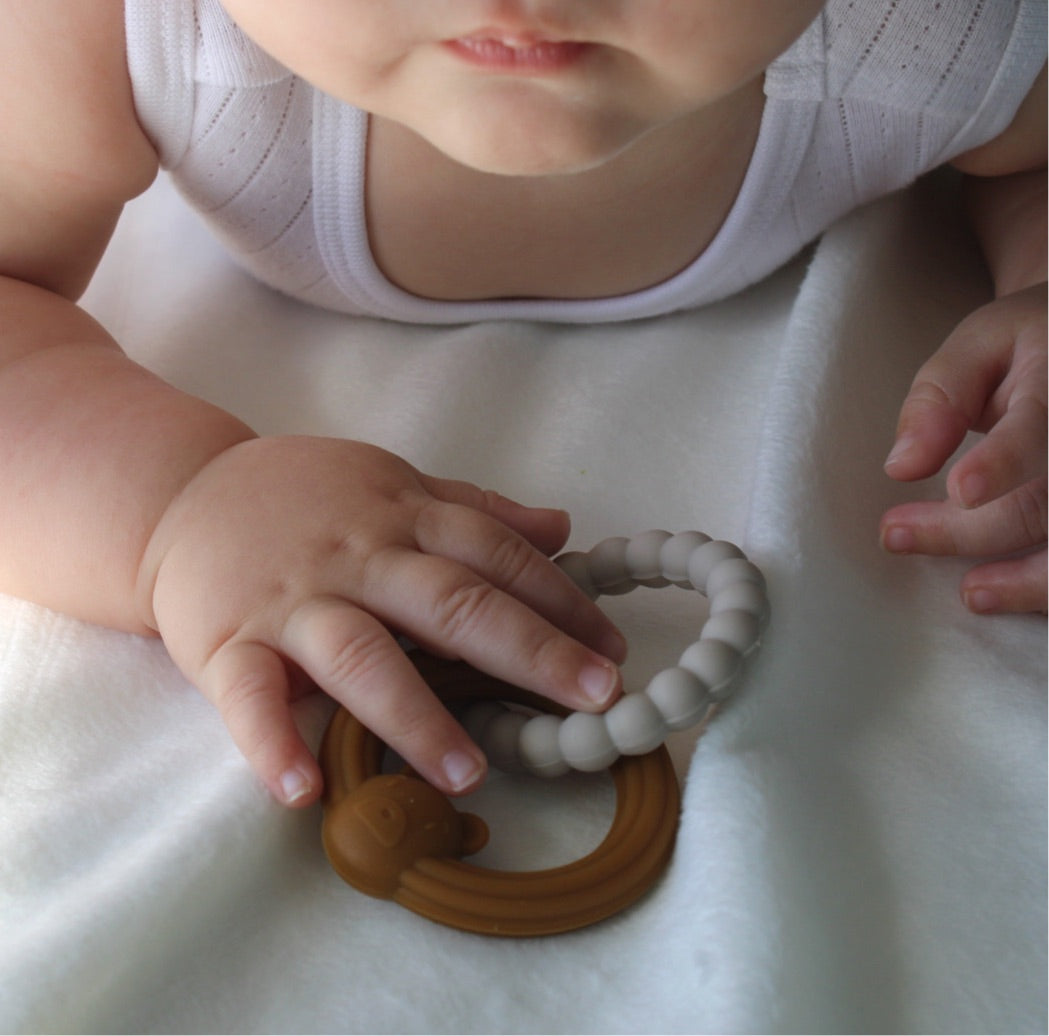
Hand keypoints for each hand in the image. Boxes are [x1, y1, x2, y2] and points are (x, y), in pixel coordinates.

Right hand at [137, 436, 626, 805]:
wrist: (181, 494)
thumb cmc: (305, 496)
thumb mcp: (393, 483)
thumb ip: (475, 508)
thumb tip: (562, 526)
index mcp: (403, 516)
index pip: (496, 555)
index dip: (560, 600)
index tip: (613, 648)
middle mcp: (358, 558)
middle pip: (451, 602)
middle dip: (527, 651)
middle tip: (594, 699)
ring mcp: (293, 602)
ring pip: (362, 656)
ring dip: (417, 715)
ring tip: (469, 774)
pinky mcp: (227, 642)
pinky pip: (248, 697)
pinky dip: (271, 743)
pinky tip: (302, 792)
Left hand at [881, 284, 1046, 613]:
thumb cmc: (1029, 344)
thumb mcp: (980, 344)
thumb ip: (940, 397)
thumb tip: (902, 466)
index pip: (1038, 428)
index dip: (1005, 461)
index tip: (961, 489)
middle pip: (1046, 500)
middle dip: (972, 530)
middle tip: (894, 534)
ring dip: (1027, 581)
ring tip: (970, 594)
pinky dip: (1044, 588)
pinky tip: (1003, 597)